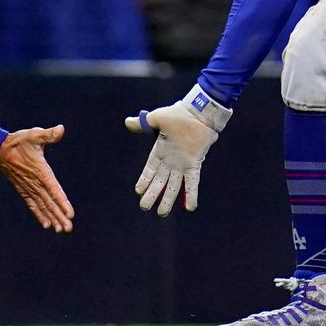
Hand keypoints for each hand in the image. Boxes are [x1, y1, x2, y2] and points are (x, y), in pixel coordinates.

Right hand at [0, 125, 74, 232]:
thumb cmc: (19, 141)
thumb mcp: (34, 135)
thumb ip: (48, 134)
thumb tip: (61, 129)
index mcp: (40, 171)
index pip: (53, 189)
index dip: (62, 202)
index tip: (70, 214)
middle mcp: (35, 183)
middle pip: (49, 202)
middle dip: (59, 216)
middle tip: (68, 228)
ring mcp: (28, 188)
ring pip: (42, 206)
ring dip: (52, 218)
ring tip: (61, 230)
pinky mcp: (23, 189)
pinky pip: (33, 204)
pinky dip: (40, 214)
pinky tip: (47, 224)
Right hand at [125, 84, 229, 215]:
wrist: (198, 112)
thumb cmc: (178, 114)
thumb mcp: (157, 118)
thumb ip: (143, 123)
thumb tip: (127, 122)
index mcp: (160, 150)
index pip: (150, 169)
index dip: (144, 180)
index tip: (138, 191)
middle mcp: (171, 160)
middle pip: (159, 181)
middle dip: (152, 194)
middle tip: (145, 208)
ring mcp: (182, 163)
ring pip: (173, 185)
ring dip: (168, 199)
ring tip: (162, 213)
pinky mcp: (194, 163)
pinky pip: (192, 182)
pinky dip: (191, 194)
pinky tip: (190, 207)